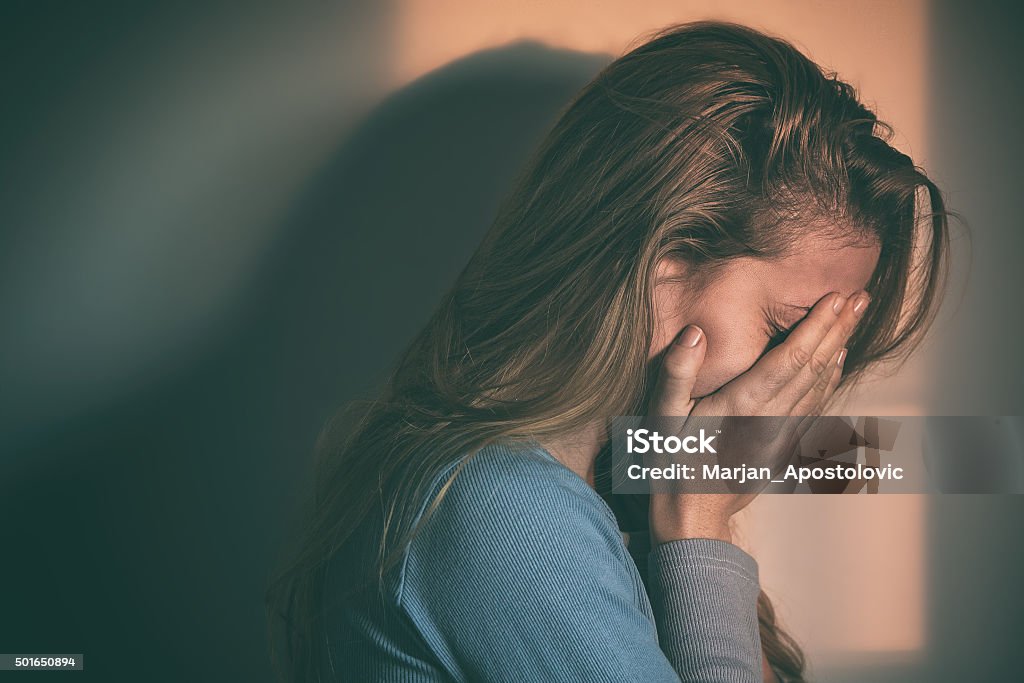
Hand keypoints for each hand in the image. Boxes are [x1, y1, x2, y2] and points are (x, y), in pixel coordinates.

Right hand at [647, 289, 869, 543]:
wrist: (692, 520)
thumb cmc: (671, 464)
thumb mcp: (660, 417)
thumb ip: (677, 372)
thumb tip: (695, 332)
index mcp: (743, 406)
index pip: (791, 358)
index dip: (817, 326)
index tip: (838, 297)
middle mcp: (771, 419)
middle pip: (814, 367)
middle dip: (839, 329)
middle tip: (861, 297)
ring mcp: (782, 436)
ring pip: (820, 386)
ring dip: (839, 349)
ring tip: (855, 319)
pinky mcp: (784, 448)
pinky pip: (815, 407)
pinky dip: (830, 380)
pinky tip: (836, 363)